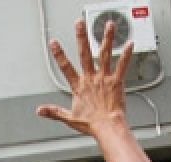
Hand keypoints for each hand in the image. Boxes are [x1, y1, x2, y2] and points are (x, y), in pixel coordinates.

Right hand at [36, 20, 133, 136]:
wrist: (108, 129)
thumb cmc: (92, 125)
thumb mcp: (69, 118)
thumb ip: (54, 111)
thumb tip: (40, 111)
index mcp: (79, 87)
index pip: (66, 67)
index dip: (59, 55)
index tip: (54, 43)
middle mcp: (91, 79)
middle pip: (85, 54)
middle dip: (81, 37)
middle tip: (79, 24)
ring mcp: (104, 79)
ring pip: (105, 54)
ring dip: (106, 38)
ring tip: (108, 26)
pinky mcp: (117, 82)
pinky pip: (122, 66)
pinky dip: (126, 55)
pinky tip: (129, 44)